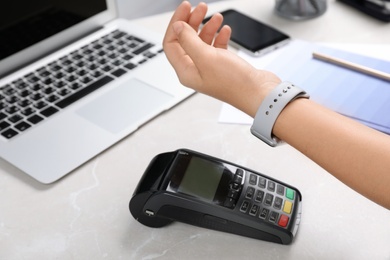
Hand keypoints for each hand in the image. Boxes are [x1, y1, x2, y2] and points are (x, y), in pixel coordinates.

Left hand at [163, 1, 280, 116]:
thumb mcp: (206, 57)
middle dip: (192, 21)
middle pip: (186, 40)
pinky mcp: (223, 65)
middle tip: (201, 7)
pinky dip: (219, 36)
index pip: (171, 43)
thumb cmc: (233, 82)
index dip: (176, 23)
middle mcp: (195, 70)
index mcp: (186, 71)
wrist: (258, 93)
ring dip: (208, 27)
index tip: (186, 7)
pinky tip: (225, 30)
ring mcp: (209, 67)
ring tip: (217, 17)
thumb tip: (177, 27)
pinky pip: (216, 47)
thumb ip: (188, 40)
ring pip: (202, 41)